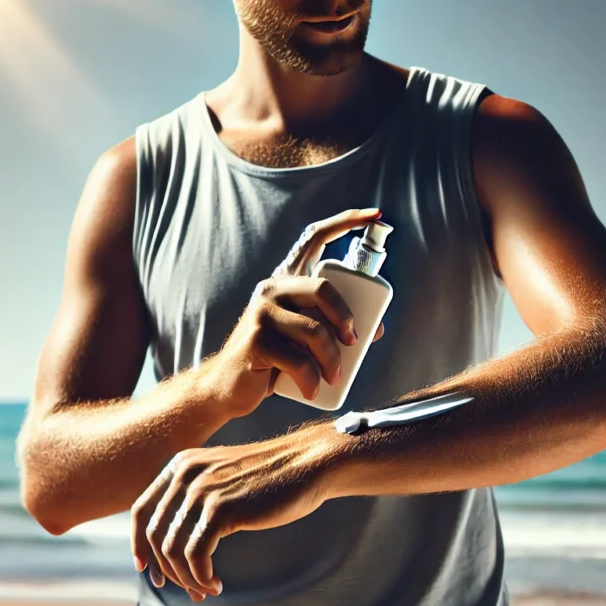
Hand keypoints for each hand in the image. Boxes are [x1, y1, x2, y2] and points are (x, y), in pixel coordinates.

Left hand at [130, 430, 337, 600]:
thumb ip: (196, 496)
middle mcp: (184, 474)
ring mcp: (202, 490)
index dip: (139, 545)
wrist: (308, 462)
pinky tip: (216, 583)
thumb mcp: (222, 477)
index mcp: (180, 465)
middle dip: (167, 570)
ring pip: (173, 549)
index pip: (141, 512)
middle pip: (155, 535)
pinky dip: (201, 576)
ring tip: (206, 590)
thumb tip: (173, 540)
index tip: (148, 571)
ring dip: (187, 578)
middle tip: (190, 590)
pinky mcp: (221, 508)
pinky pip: (196, 554)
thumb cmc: (271, 476)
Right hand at [203, 208, 385, 417]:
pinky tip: (311, 390)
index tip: (375, 215)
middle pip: (323, 289)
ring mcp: (261, 312)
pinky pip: (298, 360)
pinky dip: (311, 380)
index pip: (315, 237)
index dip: (346, 222)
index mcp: (286, 280)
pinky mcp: (256, 340)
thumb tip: (374, 328)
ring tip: (333, 377)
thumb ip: (330, 326)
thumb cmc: (273, 361)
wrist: (230, 387)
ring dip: (332, 360)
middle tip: (353, 342)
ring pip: (314, 330)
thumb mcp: (304, 338)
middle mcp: (271, 288)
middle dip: (347, 318)